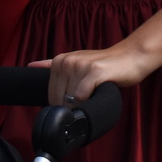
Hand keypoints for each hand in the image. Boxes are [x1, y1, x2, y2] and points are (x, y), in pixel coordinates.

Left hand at [32, 44, 157, 106]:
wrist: (131, 57)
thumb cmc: (104, 65)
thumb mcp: (76, 61)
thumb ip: (53, 65)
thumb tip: (31, 65)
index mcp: (60, 60)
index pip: (51, 97)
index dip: (65, 102)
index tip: (80, 92)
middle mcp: (67, 61)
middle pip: (60, 100)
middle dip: (74, 104)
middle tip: (90, 91)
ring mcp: (80, 65)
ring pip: (71, 101)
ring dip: (85, 102)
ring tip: (96, 87)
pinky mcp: (94, 72)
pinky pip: (82, 98)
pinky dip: (90, 100)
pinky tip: (100, 89)